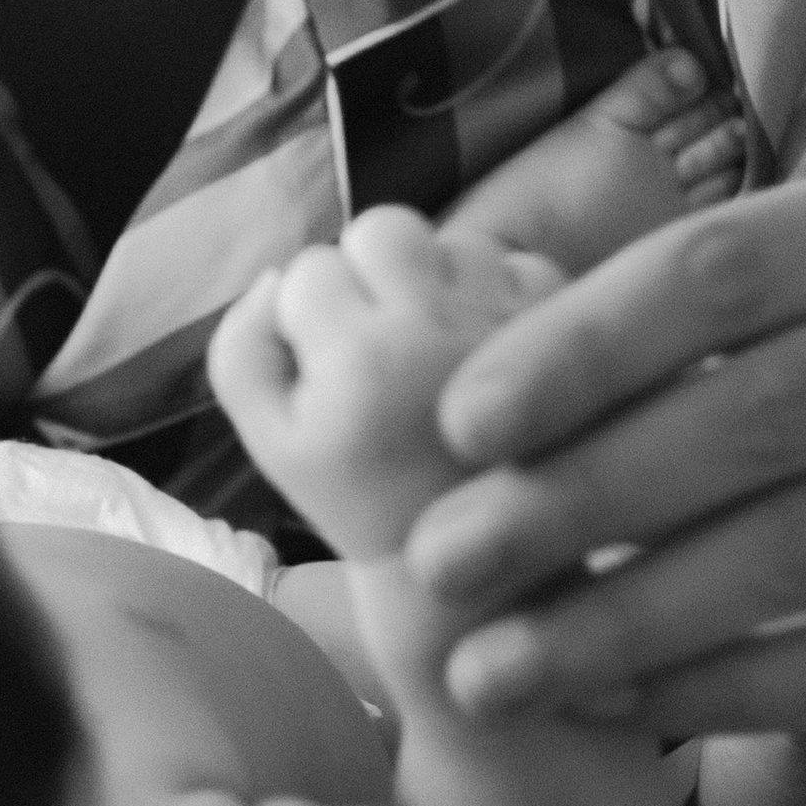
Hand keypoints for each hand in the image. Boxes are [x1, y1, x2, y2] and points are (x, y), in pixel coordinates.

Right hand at [210, 211, 562, 568]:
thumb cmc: (359, 503)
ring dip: (432, 279)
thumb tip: (275, 270)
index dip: (307, 315)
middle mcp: (437, 333)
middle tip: (380, 338)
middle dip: (367, 270)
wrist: (477, 578)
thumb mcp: (272, 443)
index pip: (308, 269)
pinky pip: (513, 263)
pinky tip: (484, 357)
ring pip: (450, 240)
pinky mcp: (564, 332)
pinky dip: (491, 297)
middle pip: (381, 228)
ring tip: (435, 352)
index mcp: (357, 363)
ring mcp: (508, 327)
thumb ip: (241, 349)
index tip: (332, 376)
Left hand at [399, 177, 805, 744]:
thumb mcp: (689, 337)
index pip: (716, 266)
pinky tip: (589, 704)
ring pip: (800, 550)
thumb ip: (588, 333)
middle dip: (579, 494)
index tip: (453, 424)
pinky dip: (705, 689)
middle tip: (438, 561)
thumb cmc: (735, 401)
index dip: (579, 345)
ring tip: (486, 667)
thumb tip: (418, 376)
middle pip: (759, 413)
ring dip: (623, 616)